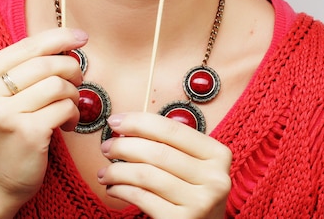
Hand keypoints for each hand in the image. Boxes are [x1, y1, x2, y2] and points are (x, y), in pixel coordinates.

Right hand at [0, 28, 86, 215]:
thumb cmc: (4, 130)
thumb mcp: (1, 93)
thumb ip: (25, 66)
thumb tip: (67, 41)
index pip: (28, 45)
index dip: (60, 37)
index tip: (81, 37)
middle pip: (46, 63)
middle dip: (71, 68)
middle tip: (77, 79)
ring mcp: (4, 113)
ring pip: (58, 84)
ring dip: (73, 94)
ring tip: (69, 106)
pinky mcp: (26, 132)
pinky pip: (64, 107)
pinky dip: (73, 113)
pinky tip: (67, 123)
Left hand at [96, 112, 231, 218]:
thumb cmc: (194, 194)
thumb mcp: (195, 167)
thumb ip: (172, 146)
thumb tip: (127, 126)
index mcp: (218, 154)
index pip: (172, 129)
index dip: (139, 122)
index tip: (115, 121)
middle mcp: (214, 178)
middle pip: (157, 151)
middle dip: (124, 146)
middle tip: (106, 147)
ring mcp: (201, 202)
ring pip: (147, 175)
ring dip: (118, 171)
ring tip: (105, 172)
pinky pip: (143, 198)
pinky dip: (122, 190)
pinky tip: (114, 188)